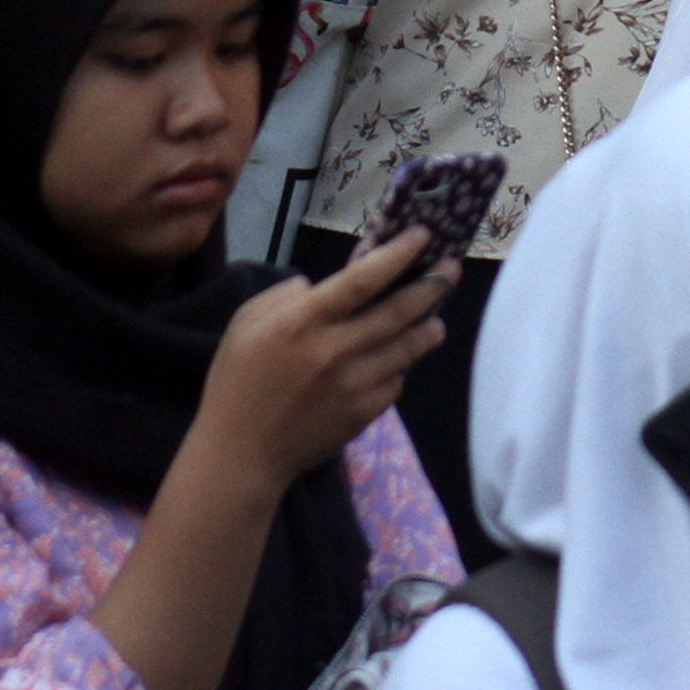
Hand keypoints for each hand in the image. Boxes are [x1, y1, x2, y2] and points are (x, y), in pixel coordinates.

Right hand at [190, 225, 454, 494]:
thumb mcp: (246, 324)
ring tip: (436, 315)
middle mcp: (334, 350)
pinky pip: (396, 381)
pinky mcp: (363, 413)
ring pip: (408, 347)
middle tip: (451, 268)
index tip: (422, 235)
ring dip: (429, 326)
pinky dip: (401, 366)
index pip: (361, 280)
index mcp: (302, 322)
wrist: (239, 454)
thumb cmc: (237, 382)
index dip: (397, 255)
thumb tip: (323, 283)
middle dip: (433, 285)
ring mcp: (353, 384)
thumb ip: (286, 296)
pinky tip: (399, 358)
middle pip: (399, 310)